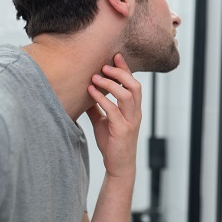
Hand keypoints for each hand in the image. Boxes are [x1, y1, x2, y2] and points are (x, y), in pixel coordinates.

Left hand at [86, 54, 141, 179]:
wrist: (119, 165)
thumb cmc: (112, 143)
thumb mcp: (104, 122)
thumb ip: (98, 108)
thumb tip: (85, 93)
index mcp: (133, 109)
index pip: (133, 84)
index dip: (125, 69)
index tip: (115, 56)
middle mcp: (135, 112)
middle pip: (135, 86)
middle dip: (120, 73)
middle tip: (104, 66)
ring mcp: (131, 121)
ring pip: (128, 95)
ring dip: (111, 84)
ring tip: (96, 77)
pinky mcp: (123, 130)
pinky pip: (113, 110)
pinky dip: (102, 99)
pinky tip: (91, 92)